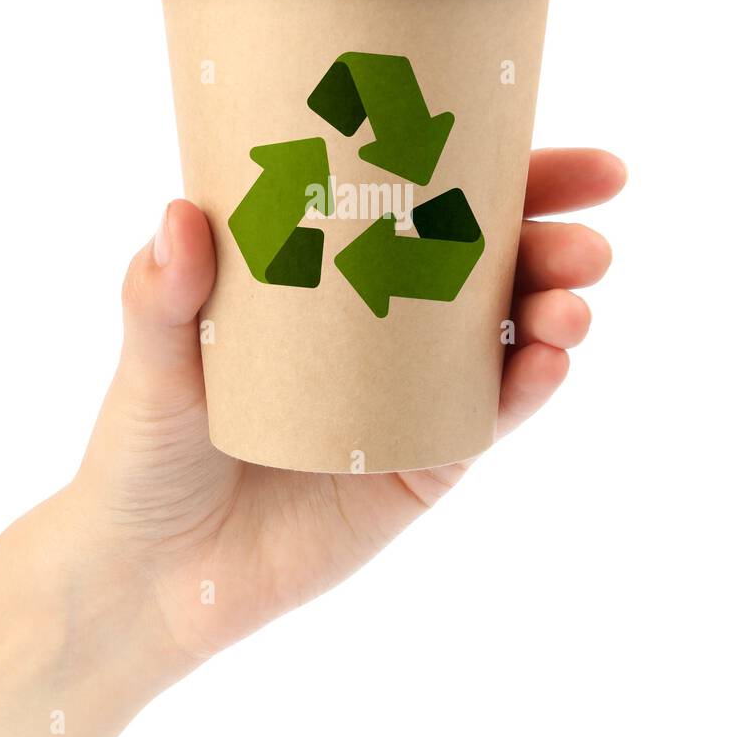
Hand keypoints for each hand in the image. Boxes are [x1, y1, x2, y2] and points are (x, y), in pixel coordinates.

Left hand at [69, 148, 625, 677]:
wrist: (155, 575)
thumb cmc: (147, 448)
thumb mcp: (153, 362)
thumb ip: (159, 296)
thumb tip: (182, 215)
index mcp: (332, 269)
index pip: (426, 199)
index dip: (505, 169)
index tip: (574, 161)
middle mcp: (385, 322)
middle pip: (488, 263)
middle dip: (552, 242)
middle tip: (588, 239)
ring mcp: (411, 394)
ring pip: (504, 337)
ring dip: (554, 311)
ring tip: (572, 305)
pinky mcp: (422, 462)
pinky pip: (486, 418)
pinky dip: (526, 388)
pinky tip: (550, 363)